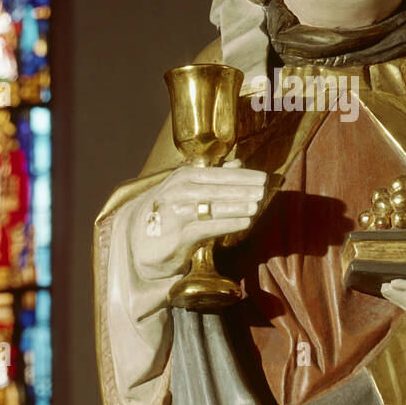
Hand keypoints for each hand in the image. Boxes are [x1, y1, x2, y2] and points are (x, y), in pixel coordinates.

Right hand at [129, 161, 266, 282]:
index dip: (241, 175)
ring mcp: (174, 213)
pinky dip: (227, 224)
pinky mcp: (176, 236)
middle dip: (242, 189)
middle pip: (215, 188)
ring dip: (236, 206)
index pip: (216, 174)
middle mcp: (176, 191)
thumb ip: (213, 177)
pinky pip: (206, 228)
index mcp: (182, 177)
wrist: (142, 242)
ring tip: (256, 205)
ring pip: (211, 207)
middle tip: (264, 189)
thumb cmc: (171, 213)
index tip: (263, 177)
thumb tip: (239, 163)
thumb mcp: (189, 191)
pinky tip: (244, 223)